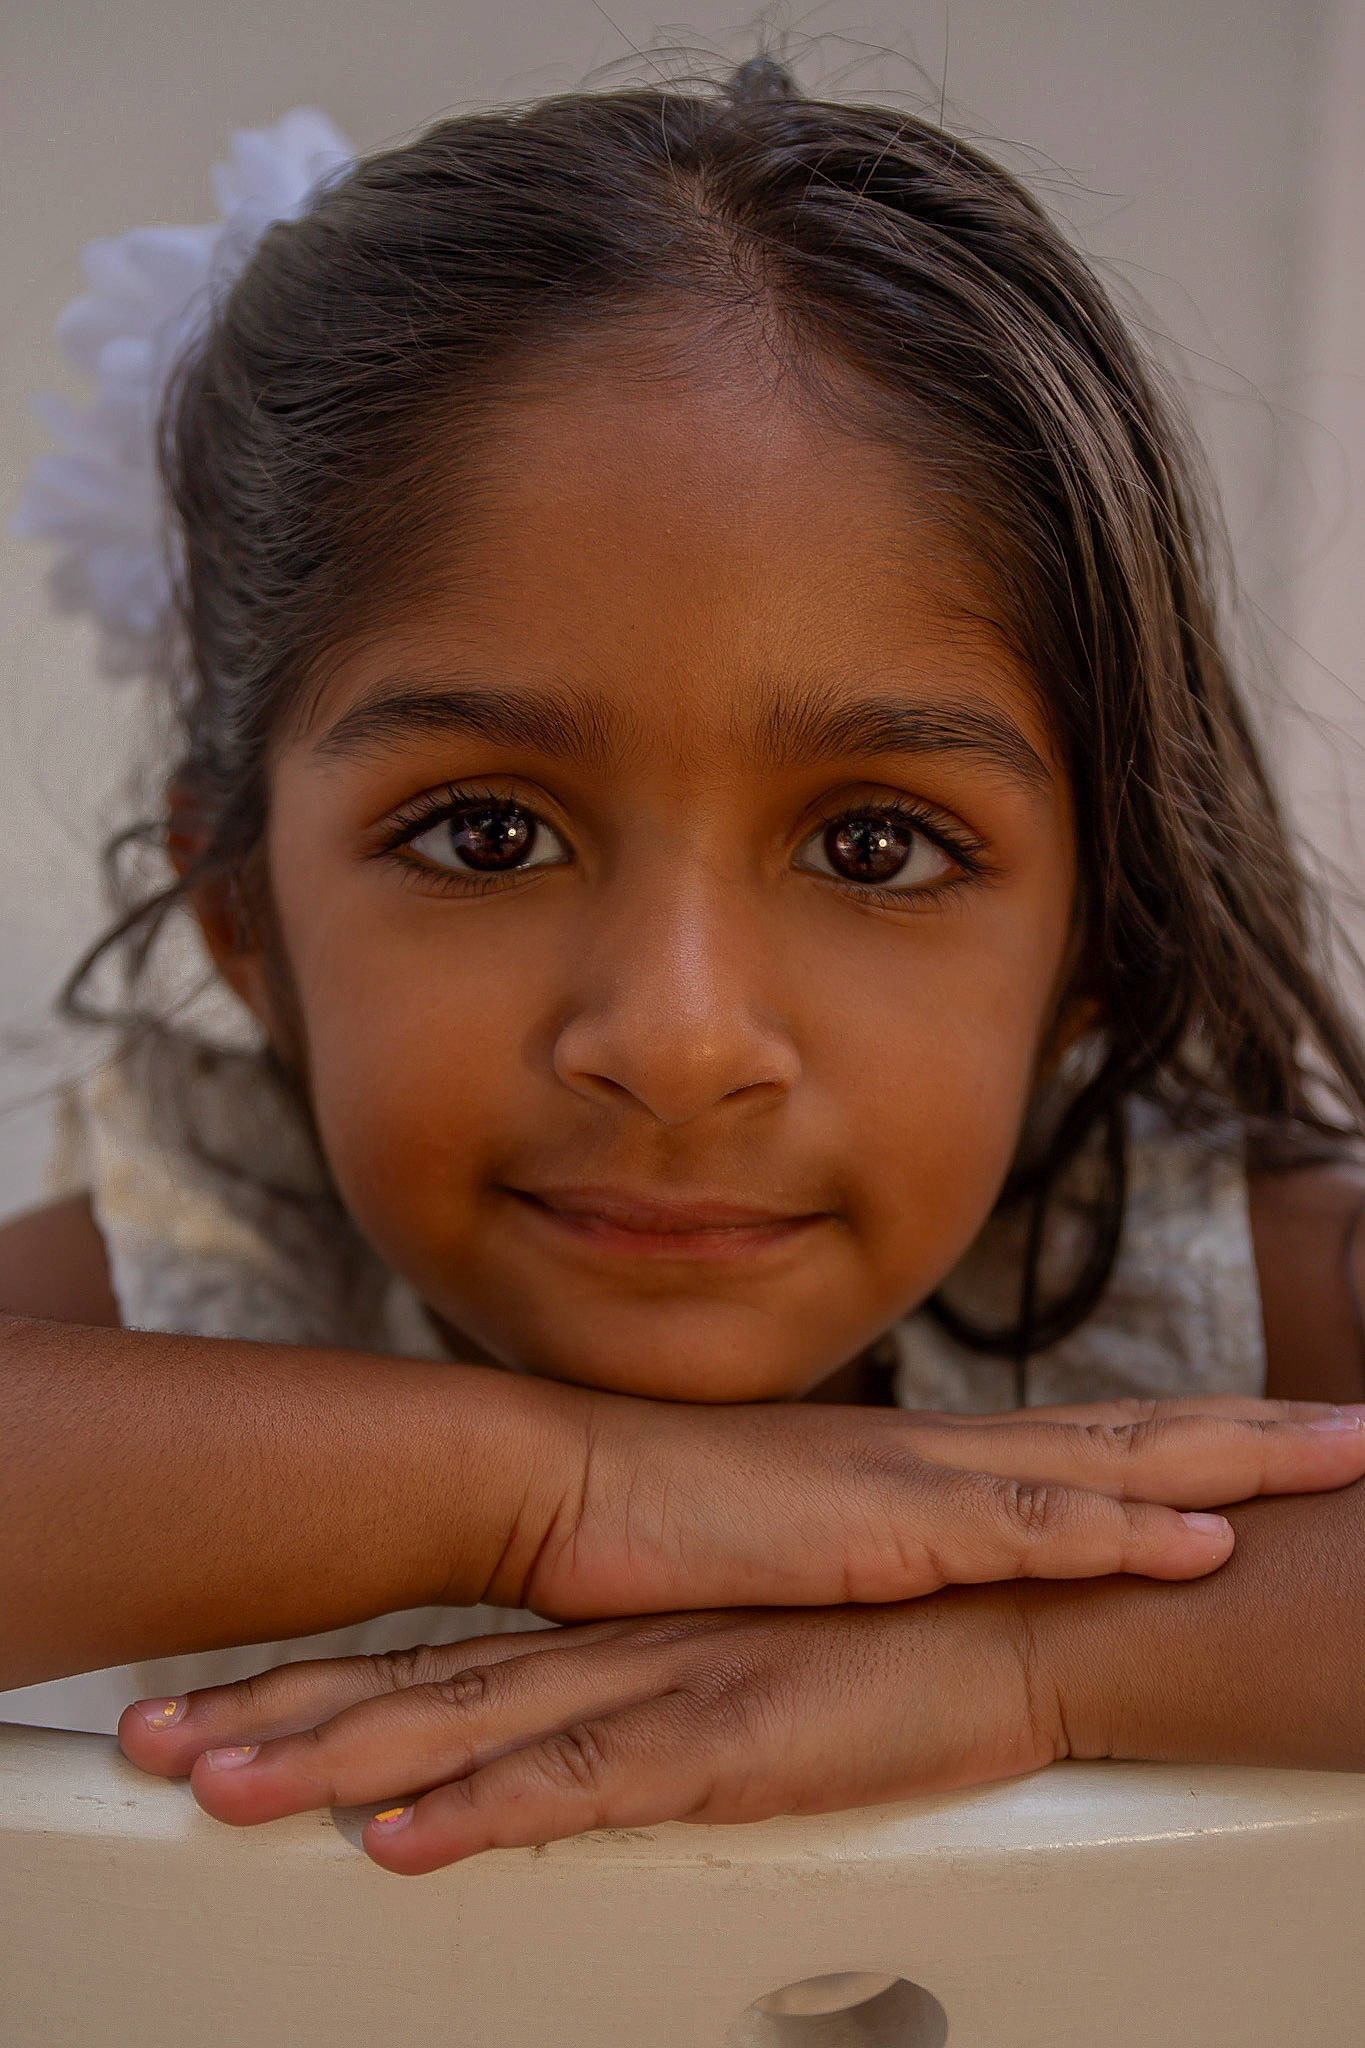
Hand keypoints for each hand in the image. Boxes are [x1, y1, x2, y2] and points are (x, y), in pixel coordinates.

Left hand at [119, 1590, 1054, 1874]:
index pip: (439, 1666)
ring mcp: (661, 1691)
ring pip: (467, 1734)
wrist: (1011, 1609)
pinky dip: (482, 1811)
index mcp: (614, 1640)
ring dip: (336, 1764)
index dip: (318, 1693)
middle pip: (417, 1692)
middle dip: (278, 1719)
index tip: (212, 1711)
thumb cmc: (887, 1640)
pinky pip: (580, 1783)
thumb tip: (603, 1721)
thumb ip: (664, 1688)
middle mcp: (614, 1655)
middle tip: (152, 1746)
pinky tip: (402, 1838)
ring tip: (219, 1785)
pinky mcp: (725, 1738)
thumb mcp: (751, 1665)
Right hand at [512, 1390, 1364, 1617]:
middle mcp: (941, 1456)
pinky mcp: (880, 1534)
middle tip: (1360, 1427)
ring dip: (1233, 1462)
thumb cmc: (667, 1516)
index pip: (1089, 1442)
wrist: (564, 1480)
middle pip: (1132, 1436)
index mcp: (925, 1463)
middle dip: (1256, 1431)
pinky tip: (1200, 1539)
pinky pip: (1024, 1536)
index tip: (1279, 1431)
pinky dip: (1122, 1535)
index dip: (1194, 1436)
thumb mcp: (795, 1533)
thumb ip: (869, 1539)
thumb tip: (916, 1561)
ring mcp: (919, 1486)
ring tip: (1335, 1455)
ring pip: (1109, 1470)